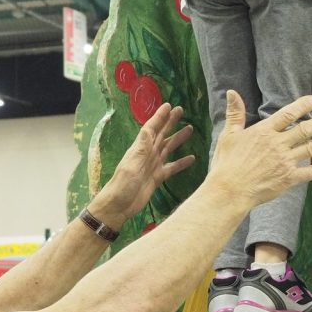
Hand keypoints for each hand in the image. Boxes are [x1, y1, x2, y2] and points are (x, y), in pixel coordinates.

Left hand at [96, 103, 195, 224]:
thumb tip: (149, 128)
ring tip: (190, 129)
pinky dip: (182, 163)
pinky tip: (192, 159)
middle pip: (161, 134)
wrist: (119, 206)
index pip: (151, 128)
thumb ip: (141, 147)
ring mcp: (153, 165)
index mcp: (140, 148)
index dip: (159, 117)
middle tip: (180, 110)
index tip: (168, 105)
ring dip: (178, 138)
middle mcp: (147, 154)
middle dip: (170, 122)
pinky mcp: (158, 177)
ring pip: (168, 148)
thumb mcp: (131, 164)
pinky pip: (172, 167)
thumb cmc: (122, 184)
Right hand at [207, 91, 311, 207]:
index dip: (302, 105)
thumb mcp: (228, 135)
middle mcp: (278, 144)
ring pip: (309, 149)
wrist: (230, 191)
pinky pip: (307, 173)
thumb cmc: (227, 163)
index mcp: (264, 131)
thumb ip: (235, 113)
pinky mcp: (288, 178)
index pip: (288, 114)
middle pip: (304, 130)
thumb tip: (232, 92)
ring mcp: (285, 161)